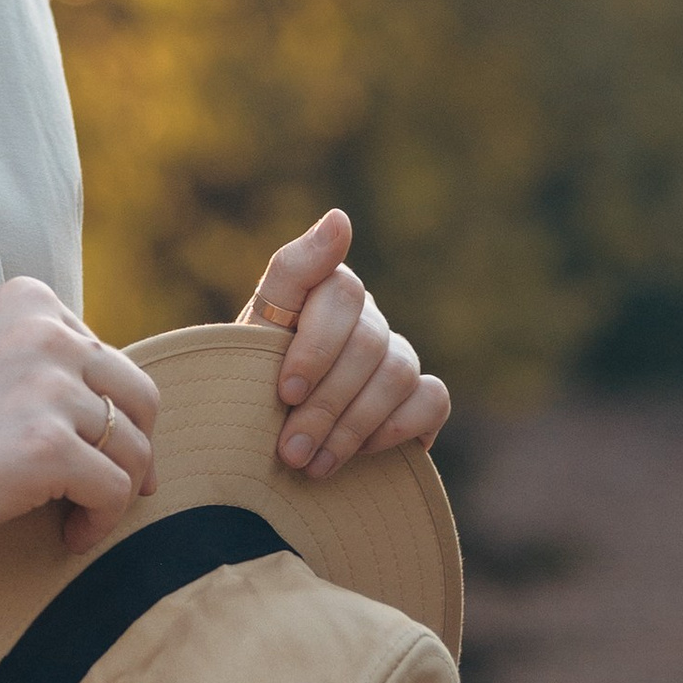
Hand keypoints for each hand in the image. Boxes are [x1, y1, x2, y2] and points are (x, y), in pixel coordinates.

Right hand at [0, 278, 158, 561]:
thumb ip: (44, 364)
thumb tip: (130, 415)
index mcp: (31, 301)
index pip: (110, 361)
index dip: (108, 413)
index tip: (83, 450)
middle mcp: (47, 332)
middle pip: (140, 397)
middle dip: (135, 449)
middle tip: (111, 489)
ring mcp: (49, 388)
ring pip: (134, 449)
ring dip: (114, 493)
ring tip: (76, 517)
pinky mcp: (48, 447)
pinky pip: (115, 491)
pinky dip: (101, 523)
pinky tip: (69, 536)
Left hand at [241, 210, 449, 480]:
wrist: (259, 442)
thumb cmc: (252, 380)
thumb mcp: (251, 328)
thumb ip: (293, 271)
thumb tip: (341, 217)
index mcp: (326, 289)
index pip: (341, 292)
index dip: (316, 346)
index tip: (286, 391)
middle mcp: (366, 316)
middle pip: (367, 344)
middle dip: (326, 404)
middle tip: (291, 451)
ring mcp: (396, 354)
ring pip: (397, 374)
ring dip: (353, 427)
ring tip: (312, 464)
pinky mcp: (419, 396)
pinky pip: (432, 400)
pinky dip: (397, 429)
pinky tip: (362, 455)